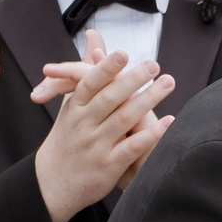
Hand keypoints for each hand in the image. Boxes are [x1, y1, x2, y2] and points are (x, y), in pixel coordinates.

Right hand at [32, 32, 175, 221]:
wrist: (52, 183)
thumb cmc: (67, 138)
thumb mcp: (72, 104)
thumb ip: (87, 71)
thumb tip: (94, 37)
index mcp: (75, 108)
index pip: (89, 84)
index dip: (105, 68)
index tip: (122, 54)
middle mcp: (84, 124)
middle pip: (110, 98)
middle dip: (132, 80)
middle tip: (154, 65)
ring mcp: (96, 145)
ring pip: (124, 119)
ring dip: (148, 100)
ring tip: (168, 84)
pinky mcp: (108, 165)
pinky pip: (132, 147)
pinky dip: (151, 134)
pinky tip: (169, 122)